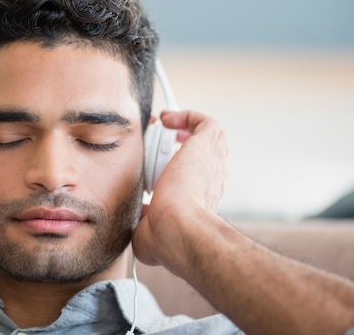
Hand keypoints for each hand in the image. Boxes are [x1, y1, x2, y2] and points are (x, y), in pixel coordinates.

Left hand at [132, 110, 227, 269]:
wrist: (178, 229)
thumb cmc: (166, 238)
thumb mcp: (148, 231)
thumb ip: (145, 220)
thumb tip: (141, 214)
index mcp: (199, 200)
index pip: (196, 179)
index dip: (179, 165)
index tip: (158, 161)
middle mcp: (211, 181)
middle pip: (205, 154)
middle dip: (184, 142)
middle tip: (160, 138)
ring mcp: (212, 164)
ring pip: (212, 138)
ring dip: (188, 127)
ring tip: (166, 125)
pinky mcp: (206, 147)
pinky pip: (206, 123)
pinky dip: (188, 116)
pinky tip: (168, 119)